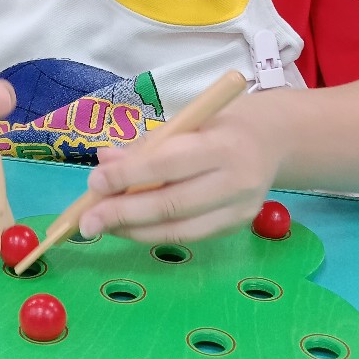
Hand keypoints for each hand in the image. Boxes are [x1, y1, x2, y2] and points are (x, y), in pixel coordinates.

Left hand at [80, 90, 290, 242]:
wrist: (272, 140)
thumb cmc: (219, 126)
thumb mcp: (186, 122)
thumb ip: (147, 145)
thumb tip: (104, 162)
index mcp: (221, 144)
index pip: (167, 164)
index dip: (127, 177)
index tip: (94, 183)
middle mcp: (235, 180)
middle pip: (171, 204)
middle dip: (122, 214)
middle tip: (86, 221)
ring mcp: (239, 209)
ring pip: (177, 230)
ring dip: (133, 230)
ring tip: (102, 227)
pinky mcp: (236, 228)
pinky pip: (188, 237)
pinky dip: (153, 235)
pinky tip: (130, 228)